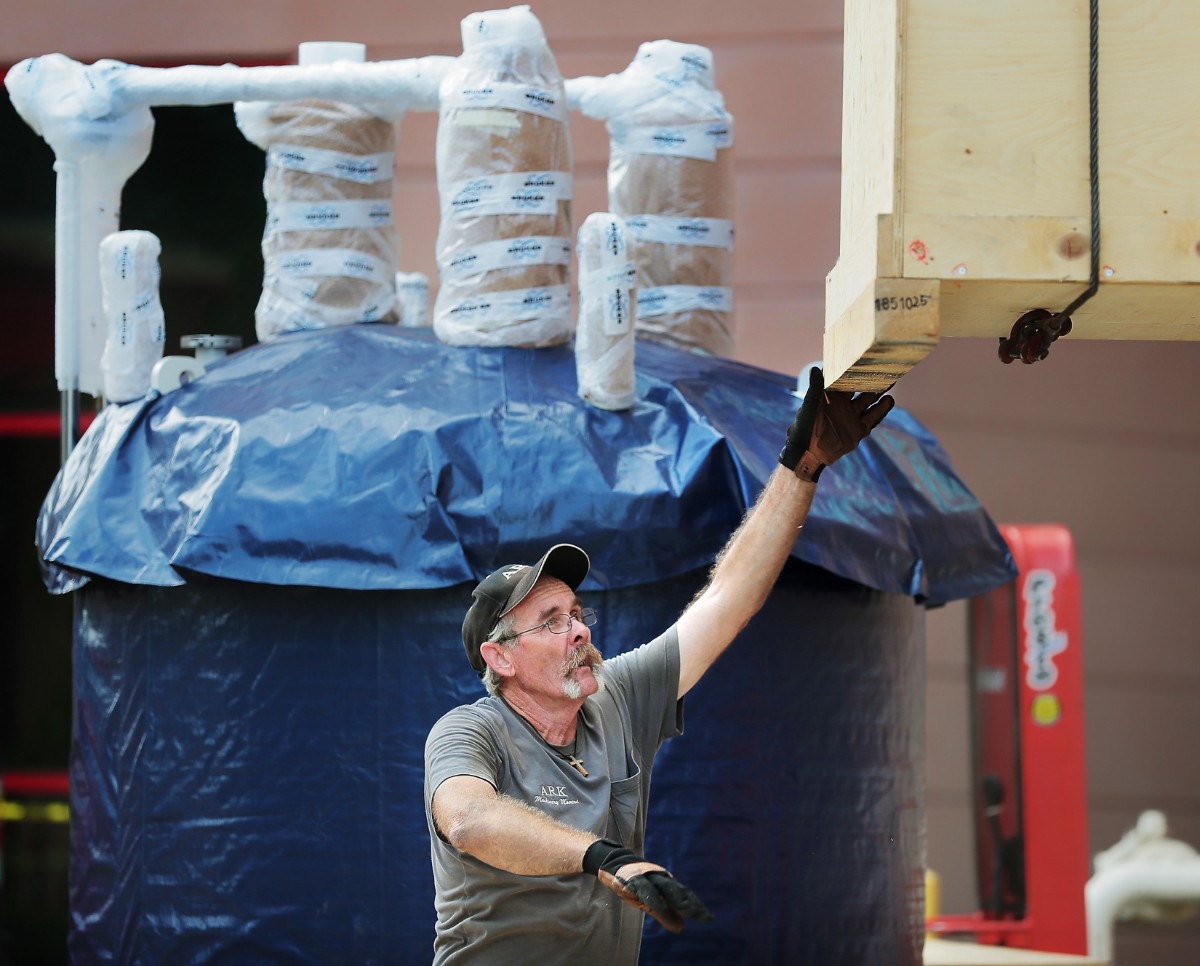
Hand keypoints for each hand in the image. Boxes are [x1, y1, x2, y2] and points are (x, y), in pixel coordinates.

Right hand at [583, 839, 713, 932]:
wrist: (613, 864)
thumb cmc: (633, 884)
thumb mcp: (649, 901)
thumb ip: (665, 913)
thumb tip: (682, 926)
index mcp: (664, 882)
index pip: (683, 895)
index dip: (695, 905)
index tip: (708, 917)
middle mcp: (659, 877)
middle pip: (678, 892)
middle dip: (692, 905)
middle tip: (706, 917)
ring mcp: (647, 877)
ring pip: (665, 890)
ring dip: (677, 902)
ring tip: (690, 913)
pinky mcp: (633, 879)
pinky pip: (646, 891)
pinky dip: (654, 899)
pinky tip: (660, 908)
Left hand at [779, 366, 894, 482]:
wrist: (808, 454)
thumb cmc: (803, 428)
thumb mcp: (809, 406)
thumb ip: (815, 388)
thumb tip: (816, 367)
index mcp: (830, 397)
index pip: (845, 380)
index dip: (854, 370)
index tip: (864, 358)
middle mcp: (843, 405)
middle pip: (861, 389)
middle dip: (871, 380)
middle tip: (884, 367)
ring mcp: (851, 417)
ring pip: (869, 402)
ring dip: (879, 393)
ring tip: (891, 381)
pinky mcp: (858, 431)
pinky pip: (872, 419)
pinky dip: (881, 411)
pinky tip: (889, 401)